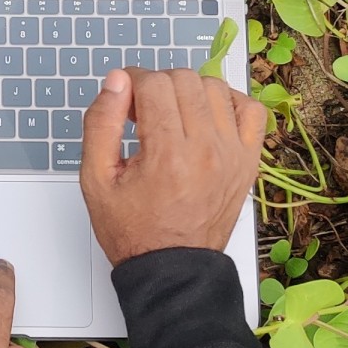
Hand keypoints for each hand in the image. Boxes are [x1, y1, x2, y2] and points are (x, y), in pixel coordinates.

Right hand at [79, 68, 266, 265]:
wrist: (171, 268)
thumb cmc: (133, 229)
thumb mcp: (96, 179)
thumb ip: (101, 124)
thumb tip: (117, 81)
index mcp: (166, 155)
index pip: (153, 83)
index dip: (131, 82)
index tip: (125, 100)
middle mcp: (206, 151)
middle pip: (184, 79)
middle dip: (157, 85)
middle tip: (144, 112)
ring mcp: (233, 154)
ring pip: (215, 87)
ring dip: (189, 92)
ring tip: (174, 116)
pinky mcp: (248, 161)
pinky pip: (251, 110)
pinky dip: (230, 103)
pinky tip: (208, 117)